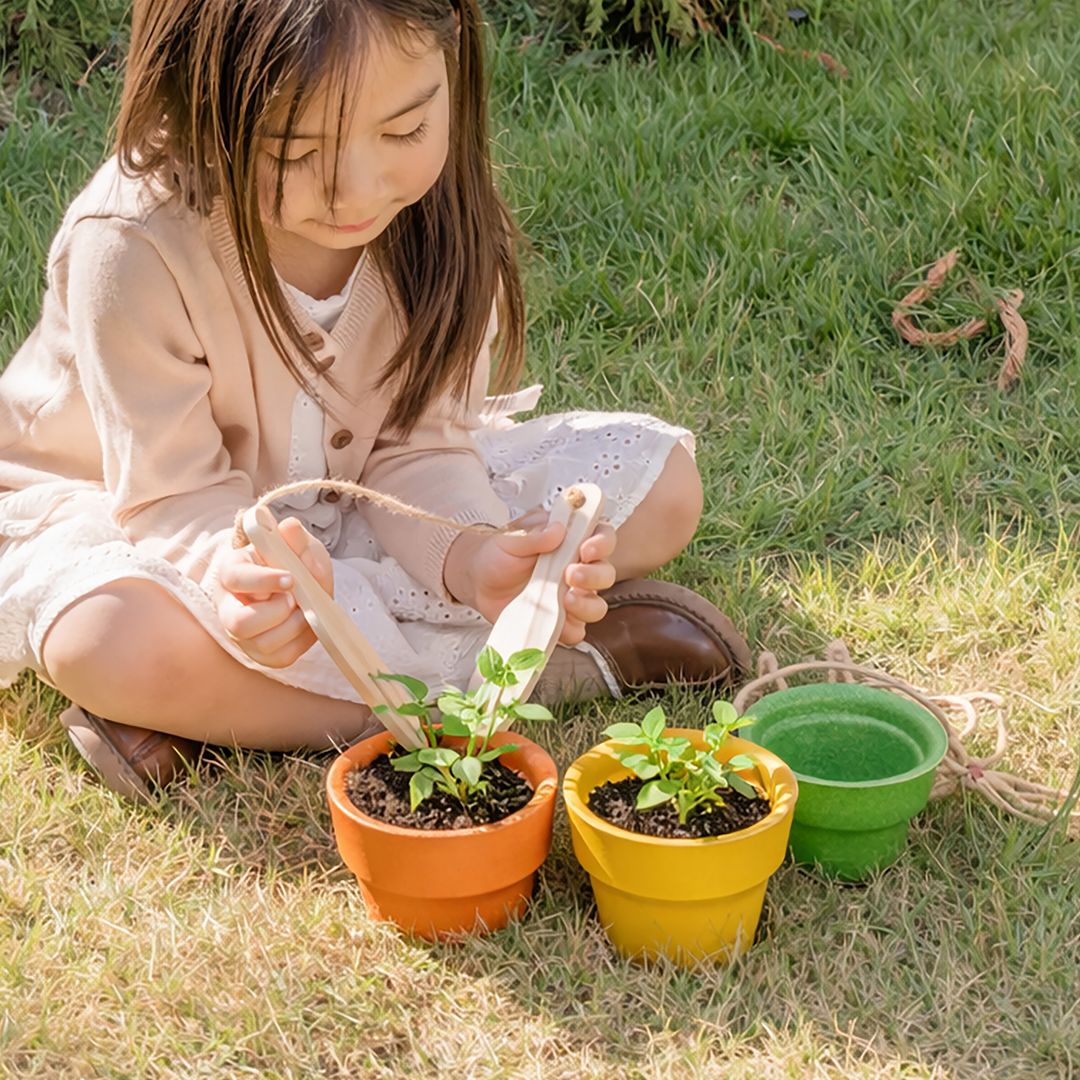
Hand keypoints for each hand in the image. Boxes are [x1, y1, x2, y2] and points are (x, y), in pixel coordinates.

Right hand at [215, 516, 332, 667]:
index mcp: (232, 572)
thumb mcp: (296, 544)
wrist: (297, 584)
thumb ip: (294, 538)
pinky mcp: (262, 654)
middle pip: (238, 624)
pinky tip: (308, 621)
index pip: (235, 578)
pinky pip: (281, 657)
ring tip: (305, 607)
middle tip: (295, 599)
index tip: (291, 578)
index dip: (263, 580)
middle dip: (274, 613)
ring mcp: (243, 635)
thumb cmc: (290, 562)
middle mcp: (230, 607)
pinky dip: (302, 640)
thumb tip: (290, 528)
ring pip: (261, 644)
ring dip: (293, 626)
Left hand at [444, 508, 616, 645]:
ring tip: (565, 599)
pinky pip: (576, 632)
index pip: (602, 536)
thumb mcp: (510, 538)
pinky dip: (570, 631)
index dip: (602, 542)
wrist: (479, 582)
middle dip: (594, 575)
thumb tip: (557, 529)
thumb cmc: (499, 554)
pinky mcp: (561, 622)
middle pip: (606, 573)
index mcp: (572, 541)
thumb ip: (533, 534)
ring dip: (587, 604)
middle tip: (570, 574)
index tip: (587, 549)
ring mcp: (572, 597)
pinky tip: (556, 623)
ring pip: (598, 606)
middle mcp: (579, 569)